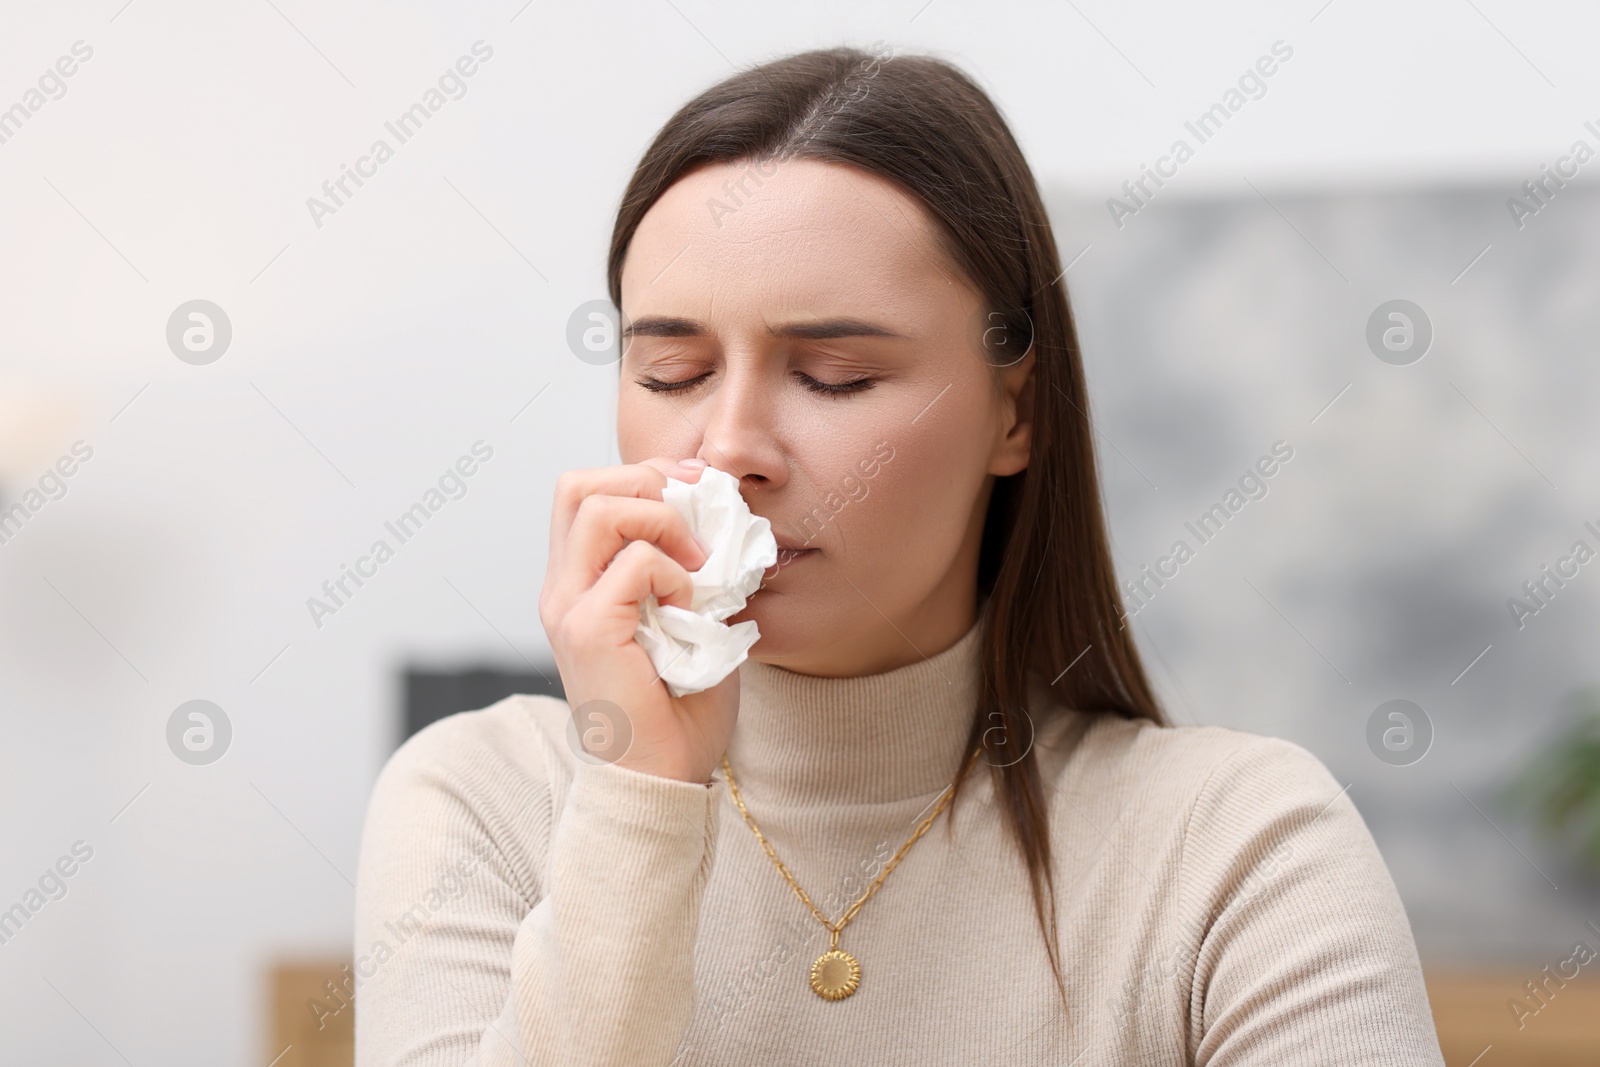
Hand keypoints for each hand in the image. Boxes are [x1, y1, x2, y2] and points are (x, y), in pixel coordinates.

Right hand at [538, 458, 740, 784]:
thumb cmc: (679, 711)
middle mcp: (562, 590)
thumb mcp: (690, 622)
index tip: (697, 492)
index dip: (643, 477)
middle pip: (578, 485)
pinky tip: (690, 606)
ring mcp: (568, 608)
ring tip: (696, 564)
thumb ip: (691, 571)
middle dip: (646, 481)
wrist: (661, 780)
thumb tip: (722, 520)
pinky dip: (672, 570)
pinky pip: (632, 563)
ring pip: (599, 508)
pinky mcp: (588, 630)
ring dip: (662, 521)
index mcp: (578, 584)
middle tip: (696, 516)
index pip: (586, 493)